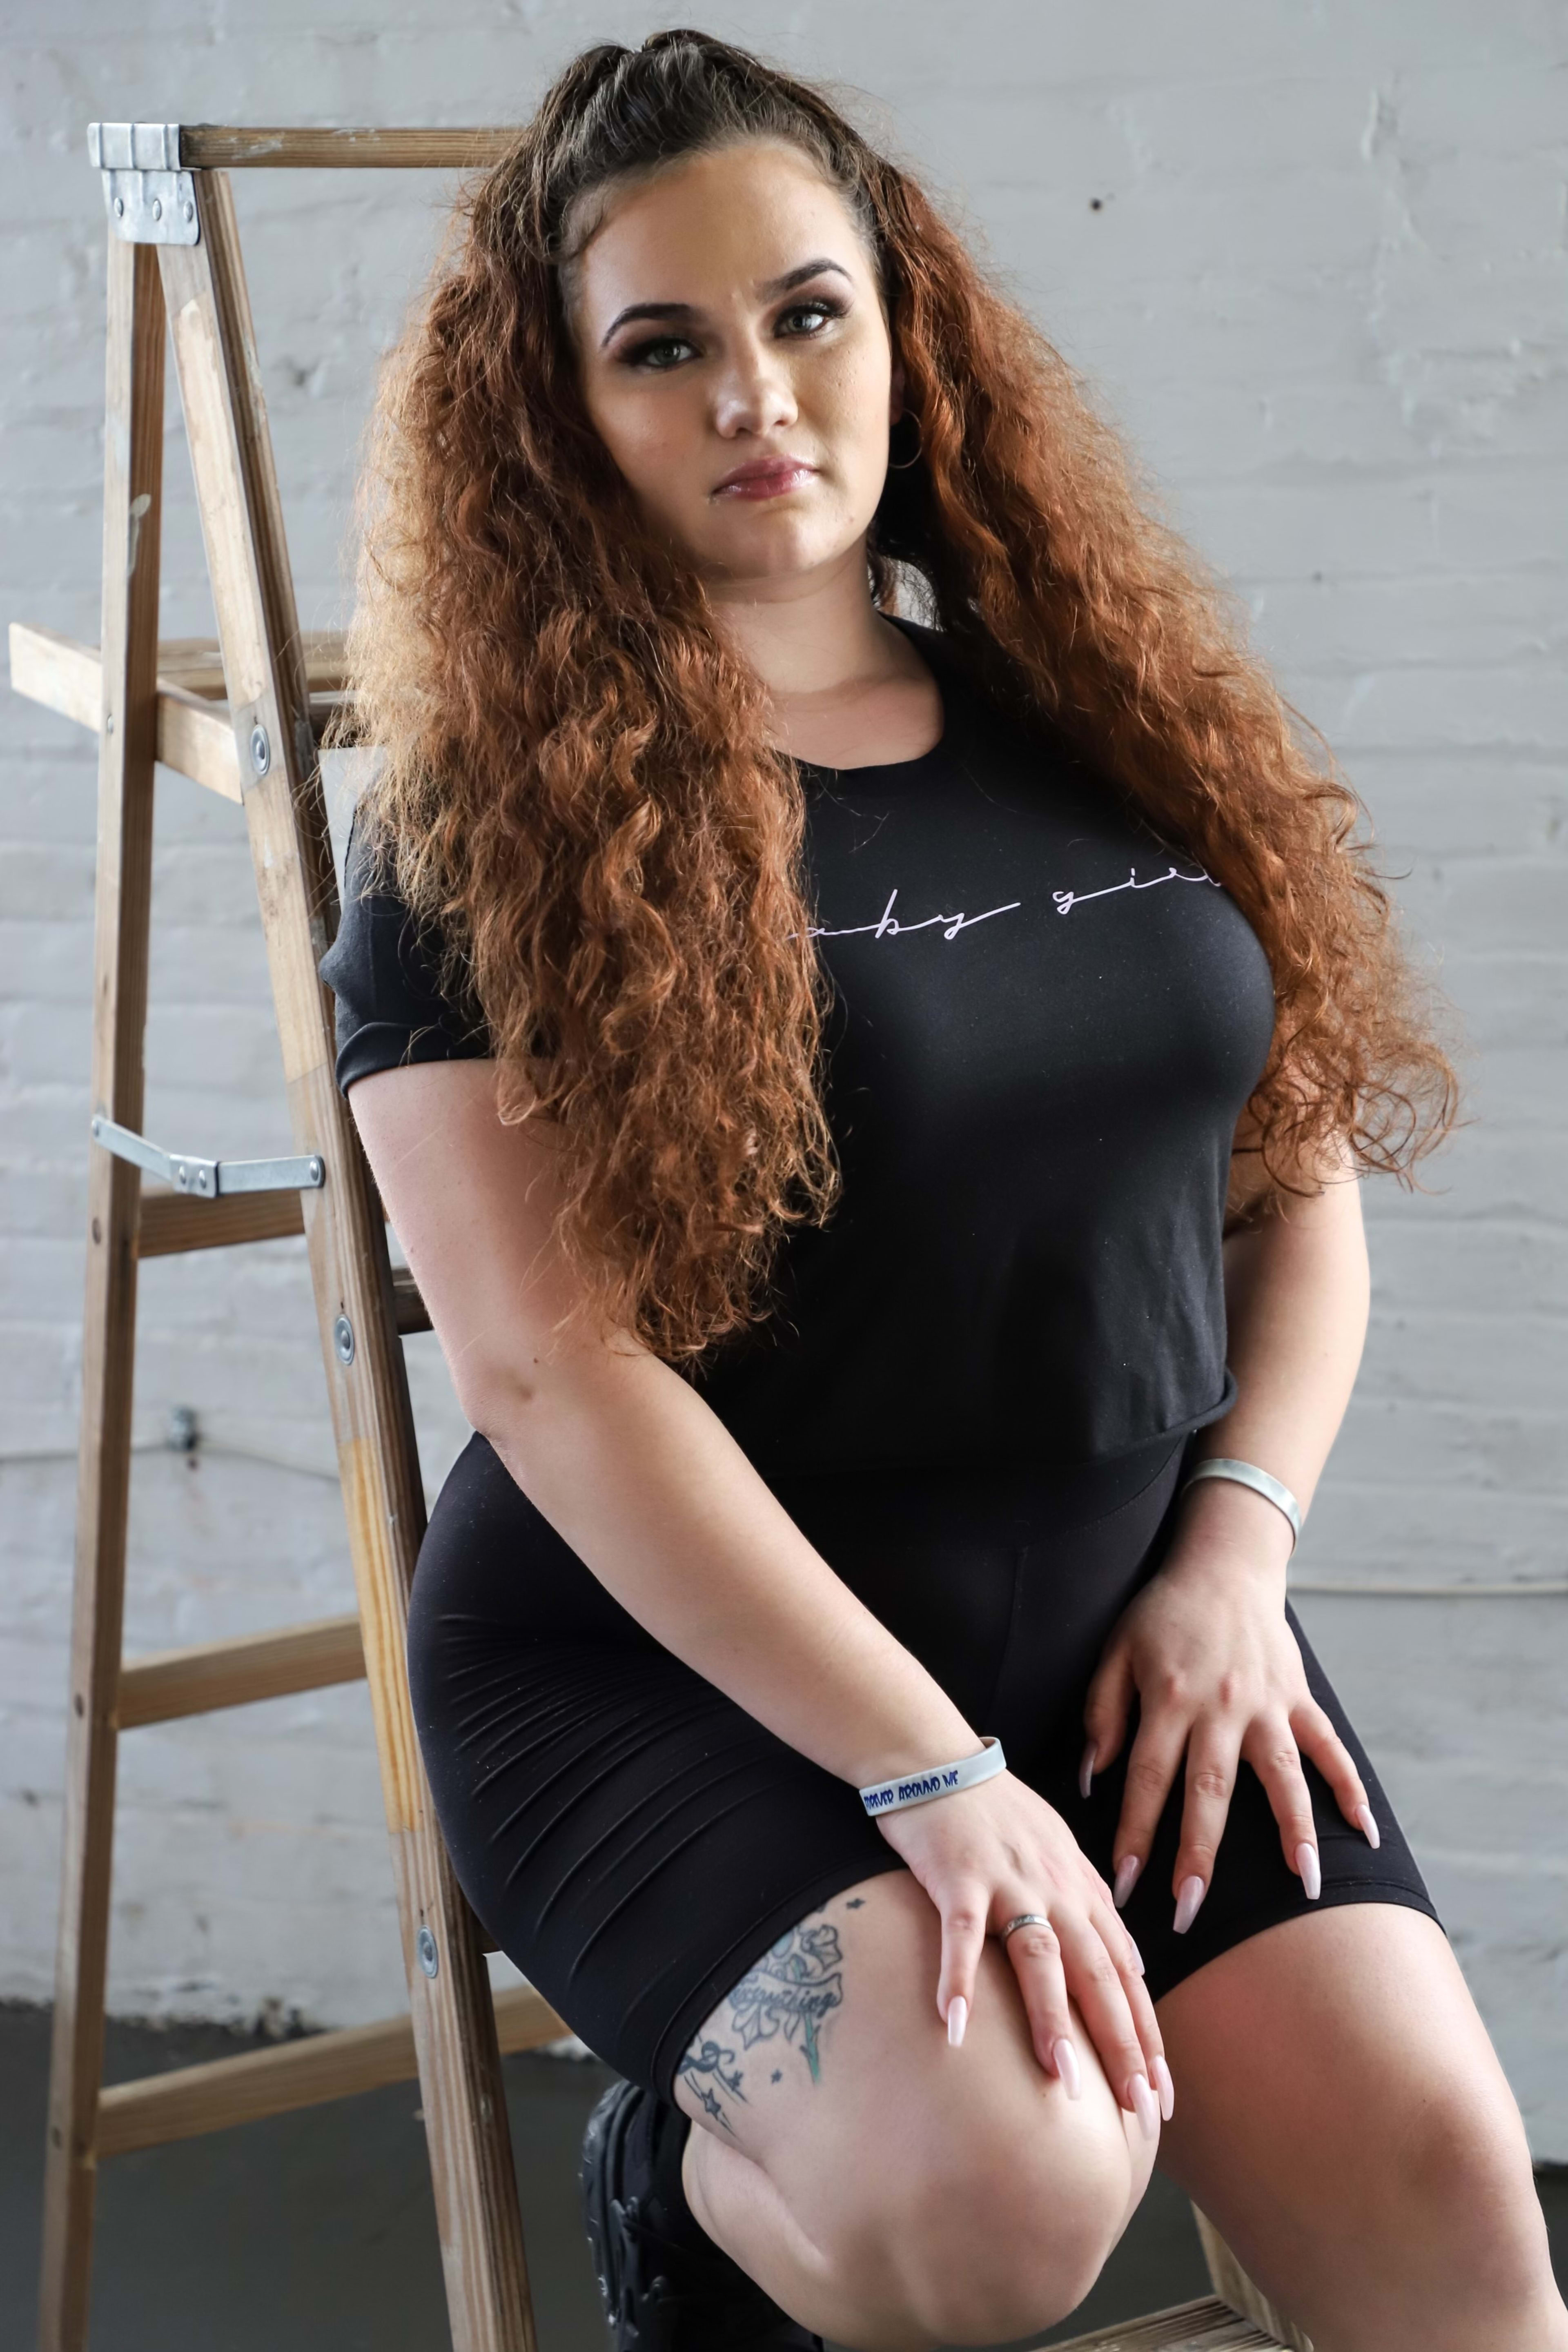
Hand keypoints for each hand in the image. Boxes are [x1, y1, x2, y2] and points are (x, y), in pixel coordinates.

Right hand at [873, 1767, 1170, 2134]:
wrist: (936, 1755)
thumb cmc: (996, 1811)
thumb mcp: (1060, 1853)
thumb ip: (1094, 1907)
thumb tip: (1132, 1964)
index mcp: (1081, 1889)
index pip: (1126, 1975)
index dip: (1146, 2036)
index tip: (1162, 2097)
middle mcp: (1056, 1887)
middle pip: (1098, 1974)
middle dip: (1123, 2044)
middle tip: (1139, 2108)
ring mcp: (1007, 1880)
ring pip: (1040, 1955)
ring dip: (1051, 2018)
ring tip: (1064, 2078)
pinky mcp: (958, 1874)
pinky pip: (961, 1932)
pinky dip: (959, 1978)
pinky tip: (955, 2026)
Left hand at [1081, 1479, 1378, 1933]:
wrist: (1223, 1564)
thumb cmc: (1161, 1613)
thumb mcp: (1115, 1651)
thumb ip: (1102, 1713)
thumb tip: (1092, 1776)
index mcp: (1169, 1698)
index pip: (1147, 1779)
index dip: (1135, 1834)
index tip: (1124, 1886)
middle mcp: (1222, 1707)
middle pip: (1210, 1792)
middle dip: (1199, 1856)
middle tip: (1189, 1911)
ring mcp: (1268, 1704)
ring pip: (1283, 1777)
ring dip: (1295, 1832)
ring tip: (1304, 1886)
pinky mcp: (1300, 1698)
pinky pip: (1331, 1749)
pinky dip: (1351, 1789)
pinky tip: (1365, 1833)